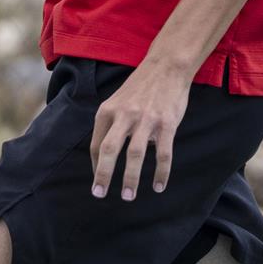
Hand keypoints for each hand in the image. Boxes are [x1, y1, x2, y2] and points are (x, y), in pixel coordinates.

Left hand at [89, 62, 191, 201]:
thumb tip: (102, 155)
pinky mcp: (167, 123)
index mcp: (107, 111)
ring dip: (131, 178)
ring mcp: (146, 119)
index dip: (95, 166)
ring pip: (135, 154)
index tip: (98, 182)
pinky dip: (161, 172)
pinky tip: (159, 186)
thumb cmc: (140, 88)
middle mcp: (124, 115)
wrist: (166, 66)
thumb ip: (110, 124)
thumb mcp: (117, 101)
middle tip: (99, 195)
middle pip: (109, 149)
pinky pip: (163, 153)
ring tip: (128, 196)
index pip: (96, 144)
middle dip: (103, 175)